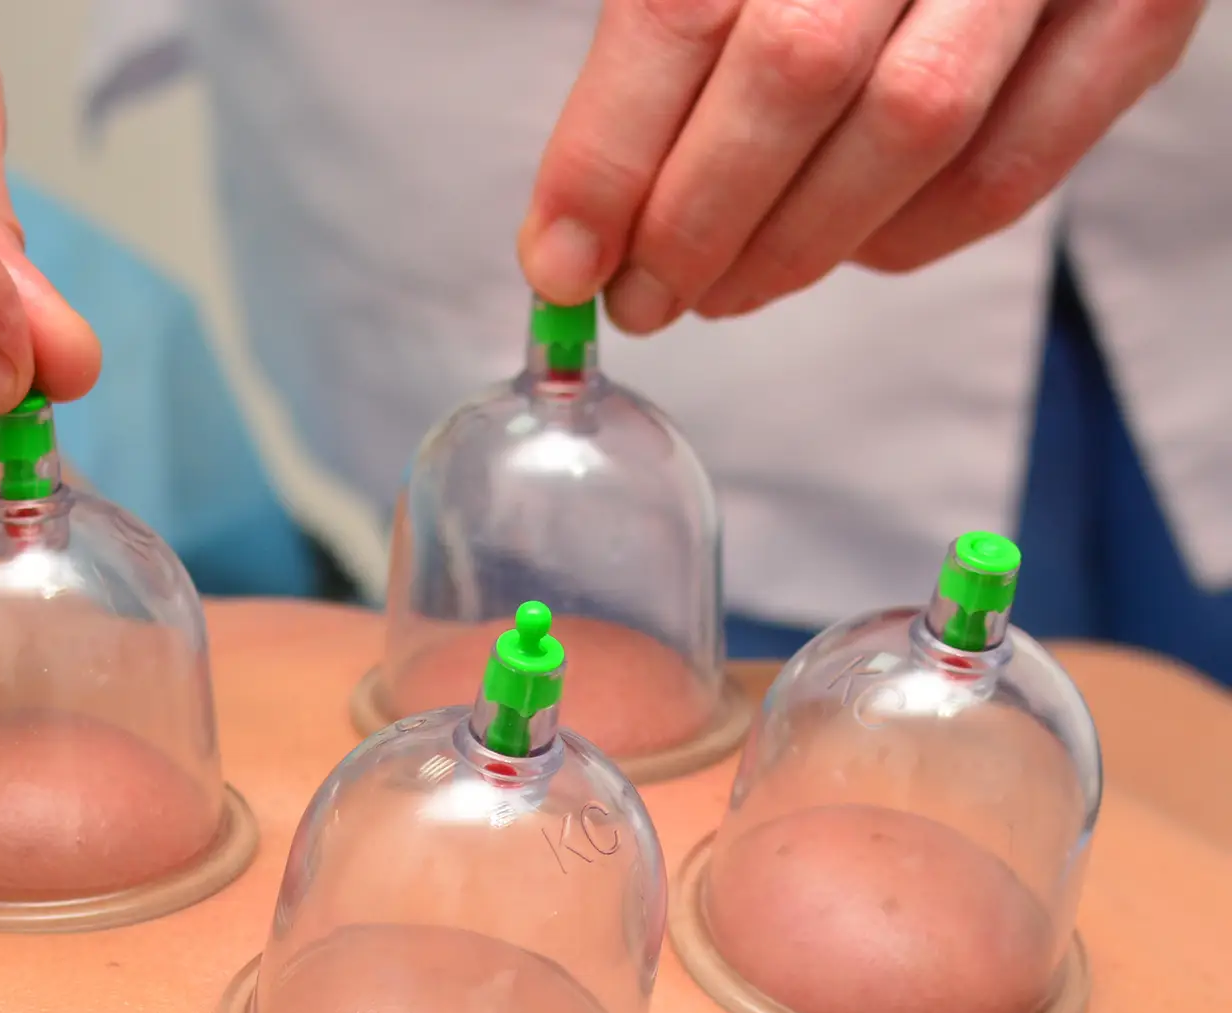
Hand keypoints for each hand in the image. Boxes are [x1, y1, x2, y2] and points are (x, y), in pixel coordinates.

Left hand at [518, 0, 1205, 333]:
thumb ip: (671, 36)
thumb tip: (578, 223)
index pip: (679, 9)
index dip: (609, 154)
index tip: (561, 259)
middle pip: (794, 73)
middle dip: (695, 220)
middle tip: (642, 297)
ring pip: (911, 130)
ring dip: (792, 247)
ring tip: (719, 291)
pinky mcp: (1139, 13)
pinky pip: (1012, 169)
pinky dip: (906, 238)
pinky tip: (841, 252)